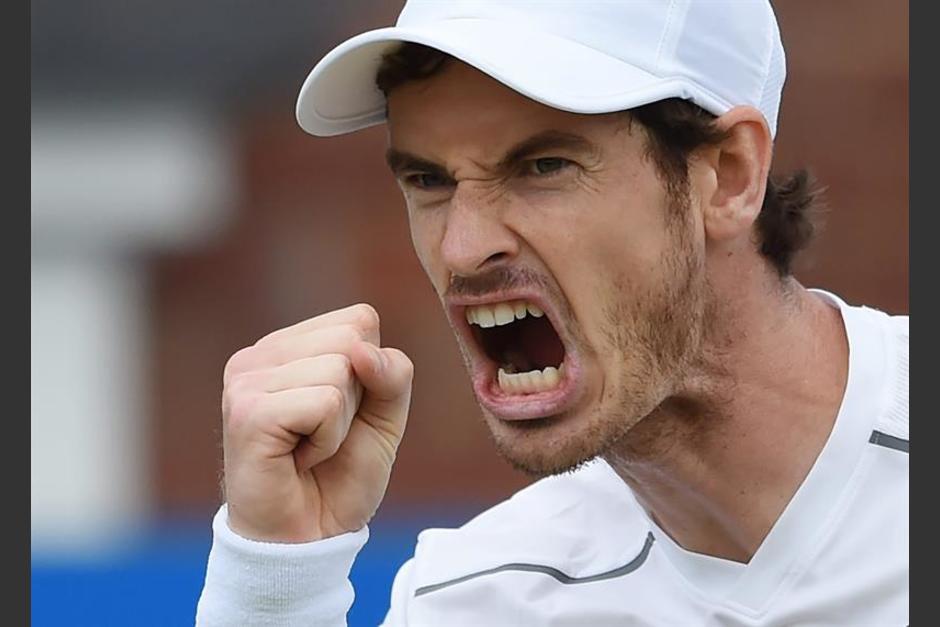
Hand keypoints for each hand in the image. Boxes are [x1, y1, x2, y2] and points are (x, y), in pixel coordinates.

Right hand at [220, 303, 413, 541]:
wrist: (308, 539)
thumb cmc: (339, 476)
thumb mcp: (385, 417)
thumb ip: (392, 374)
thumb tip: (363, 350)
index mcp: (287, 346)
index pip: (359, 319)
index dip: (370, 373)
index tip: (340, 413)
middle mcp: (259, 355)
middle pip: (352, 338)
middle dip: (357, 397)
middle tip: (323, 434)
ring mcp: (247, 380)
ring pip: (340, 370)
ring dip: (341, 423)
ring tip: (309, 448)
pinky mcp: (247, 411)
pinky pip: (325, 403)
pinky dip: (327, 439)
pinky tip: (298, 458)